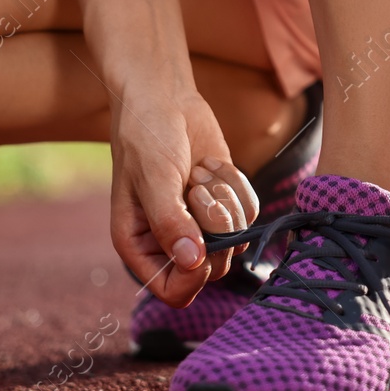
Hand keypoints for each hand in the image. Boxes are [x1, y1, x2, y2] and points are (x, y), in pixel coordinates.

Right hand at [108, 80, 258, 305]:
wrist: (164, 98)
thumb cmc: (147, 136)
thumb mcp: (154, 177)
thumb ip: (170, 221)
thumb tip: (192, 262)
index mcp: (139, 246)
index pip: (174, 292)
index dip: (194, 277)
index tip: (203, 246)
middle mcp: (171, 242)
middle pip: (214, 268)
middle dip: (214, 227)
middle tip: (196, 189)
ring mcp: (201, 224)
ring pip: (237, 238)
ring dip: (223, 199)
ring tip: (196, 172)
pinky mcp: (224, 203)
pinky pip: (250, 211)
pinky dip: (235, 184)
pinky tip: (211, 164)